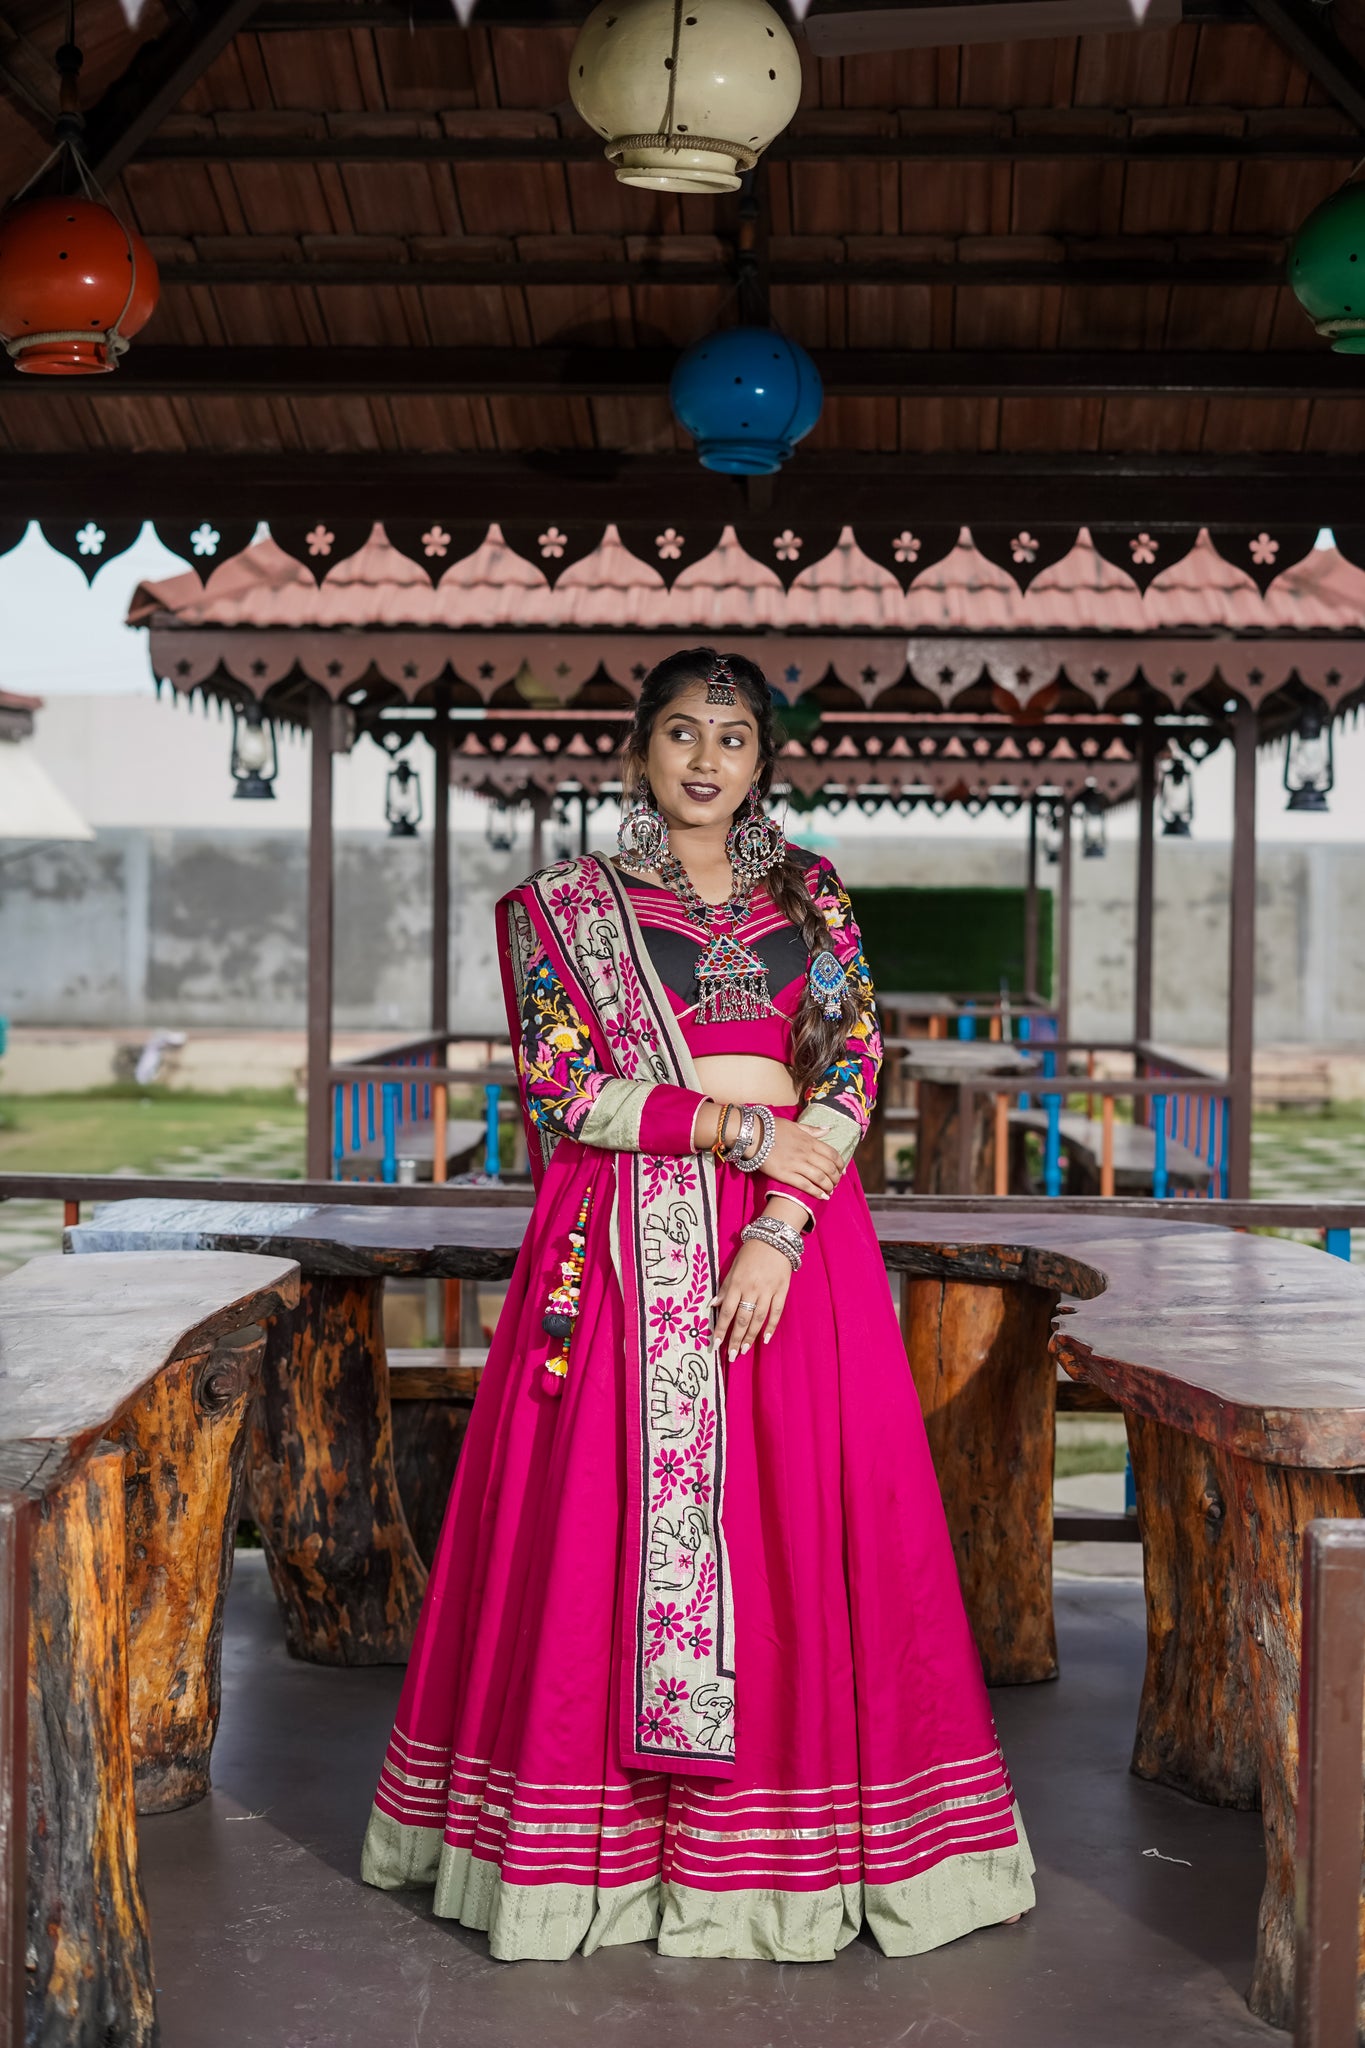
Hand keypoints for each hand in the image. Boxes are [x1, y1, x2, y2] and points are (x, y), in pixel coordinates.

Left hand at [713, 1236, 791, 1362]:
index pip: (727, 1311)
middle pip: (742, 1319)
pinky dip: (770, 1326)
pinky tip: (765, 1339)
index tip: (715, 1344)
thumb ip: (724, 1288)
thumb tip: (713, 1306)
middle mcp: (752, 1288)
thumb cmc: (750, 1253)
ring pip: (758, 1318)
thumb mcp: (733, 1267)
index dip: (721, 1329)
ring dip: (751, 1337)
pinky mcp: (782, 1290)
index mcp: (737, 1282)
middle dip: (736, 1339)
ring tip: (744, 1351)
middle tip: (731, 1355)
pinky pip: (776, 1312)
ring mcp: (768, 1290)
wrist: (775, 1238)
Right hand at [759, 1119, 843, 1202]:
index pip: (832, 1153)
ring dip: (828, 1186)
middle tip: (836, 1183)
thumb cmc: (772, 1128)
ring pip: (819, 1178)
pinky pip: (805, 1185)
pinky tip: (822, 1197)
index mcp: (809, 1141)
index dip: (840, 1164)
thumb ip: (812, 1130)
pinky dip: (816, 1192)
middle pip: (828, 1168)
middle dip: (836, 1177)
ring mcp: (796, 1164)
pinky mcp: (785, 1175)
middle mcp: (805, 1153)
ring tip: (830, 1191)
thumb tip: (828, 1129)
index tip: (842, 1170)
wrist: (753, 1134)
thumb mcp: (794, 1125)